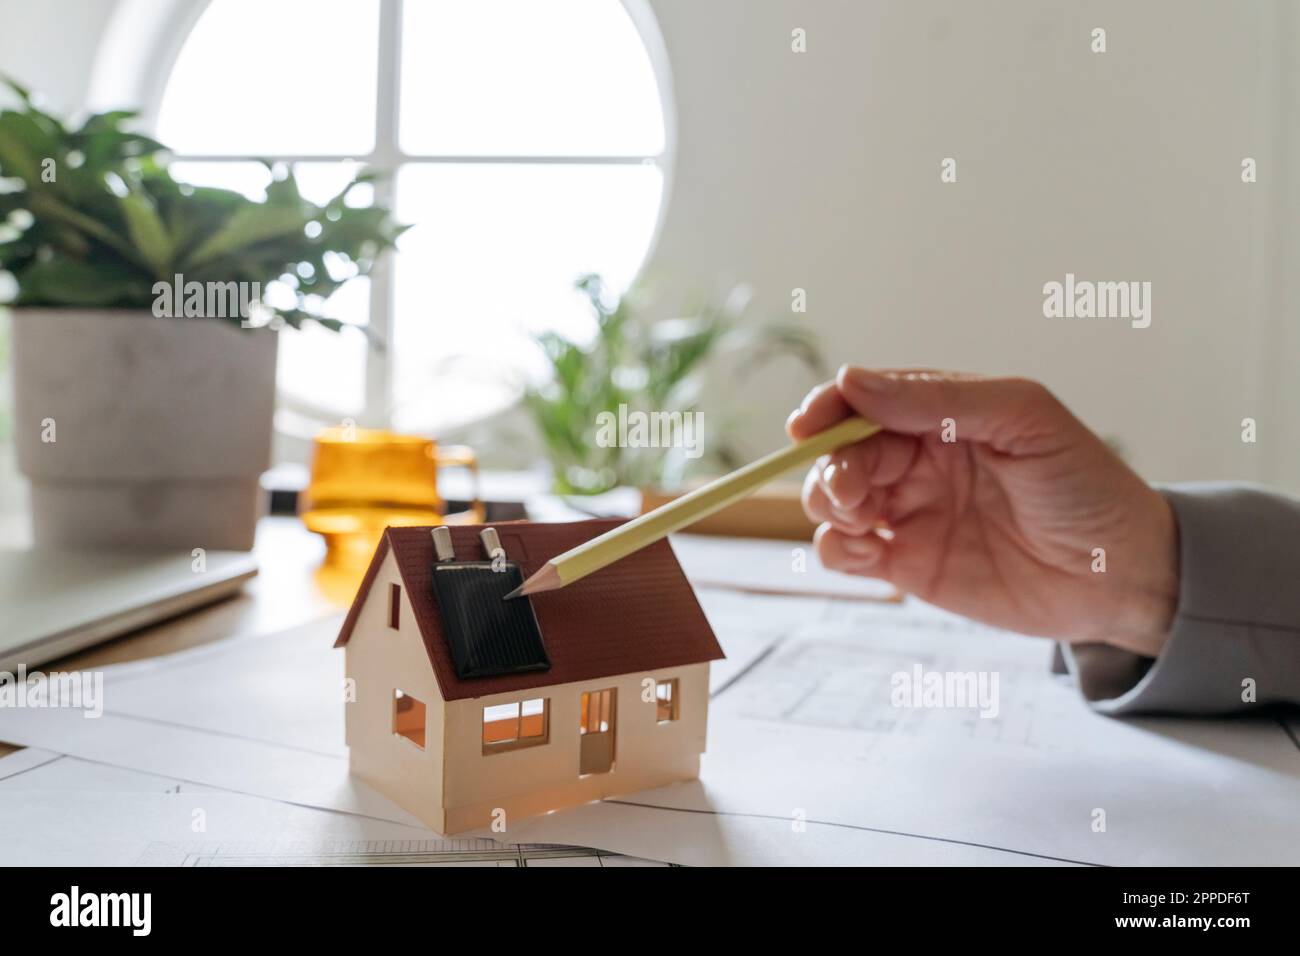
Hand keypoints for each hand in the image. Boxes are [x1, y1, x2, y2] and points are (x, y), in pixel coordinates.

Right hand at [788, 367, 1178, 656]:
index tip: (808, 424)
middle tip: (853, 490)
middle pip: (841, 451)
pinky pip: (845, 551)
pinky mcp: (907, 565)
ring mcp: (910, 512)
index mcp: (943, 415)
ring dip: (826, 503)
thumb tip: (852, 381)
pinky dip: (834, 548)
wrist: (1123, 574)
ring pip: (832, 499)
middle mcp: (918, 460)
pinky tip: (864, 550)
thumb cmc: (1086, 485)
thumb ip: (939, 401)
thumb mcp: (1022, 421)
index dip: (829, 407)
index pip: (866, 399)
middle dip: (831, 464)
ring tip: (863, 518)